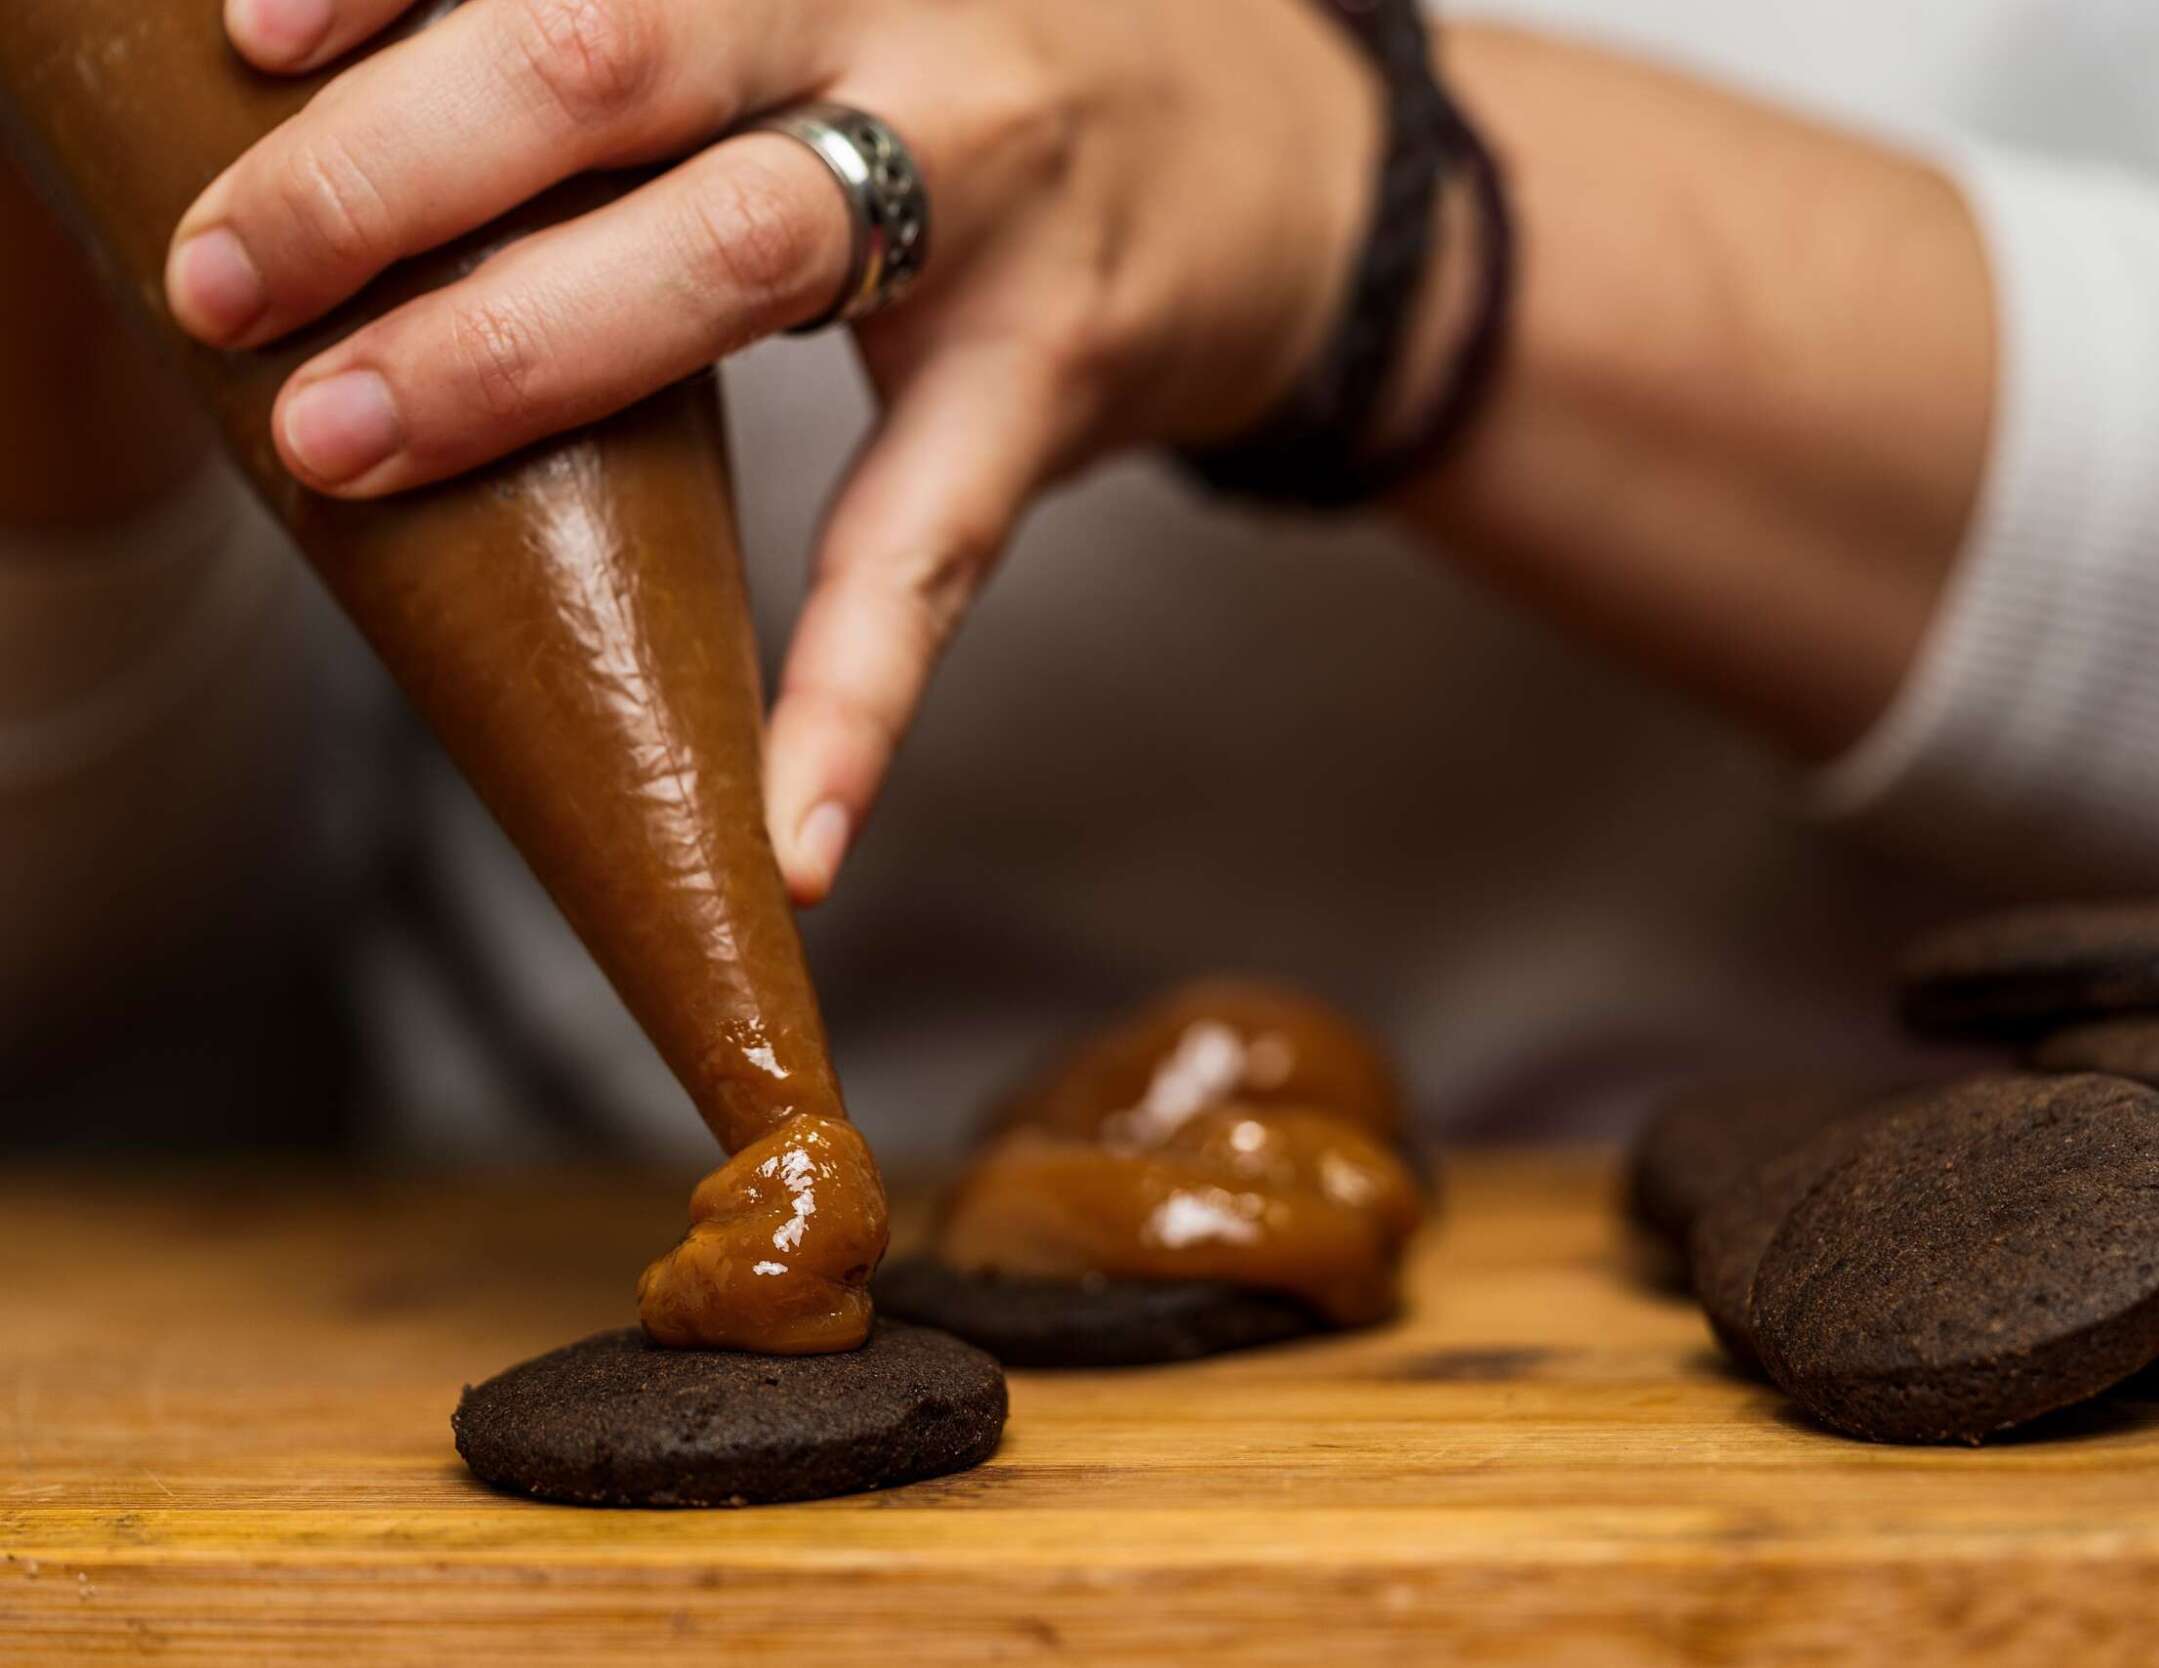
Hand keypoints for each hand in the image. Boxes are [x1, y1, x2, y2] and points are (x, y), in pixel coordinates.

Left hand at [176, 0, 1377, 898]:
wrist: (1302, 170)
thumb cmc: (1005, 65)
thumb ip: (666, 31)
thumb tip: (369, 111)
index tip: (239, 38)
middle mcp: (896, 23)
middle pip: (612, 52)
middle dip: (393, 168)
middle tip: (228, 280)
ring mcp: (991, 202)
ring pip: (739, 251)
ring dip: (520, 350)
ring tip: (351, 445)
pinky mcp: (1056, 372)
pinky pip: (930, 539)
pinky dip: (853, 692)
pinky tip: (795, 830)